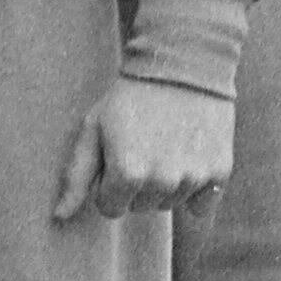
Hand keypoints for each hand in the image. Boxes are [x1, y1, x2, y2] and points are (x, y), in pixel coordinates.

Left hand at [55, 71, 240, 222]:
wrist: (184, 63)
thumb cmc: (129, 97)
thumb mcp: (94, 129)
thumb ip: (76, 177)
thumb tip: (59, 217)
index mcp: (127, 174)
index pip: (111, 208)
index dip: (109, 182)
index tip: (118, 153)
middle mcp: (162, 181)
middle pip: (141, 207)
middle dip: (137, 183)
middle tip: (143, 144)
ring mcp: (194, 177)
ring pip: (170, 203)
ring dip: (165, 183)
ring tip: (166, 143)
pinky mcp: (220, 171)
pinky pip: (202, 204)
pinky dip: (196, 188)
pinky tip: (189, 155)